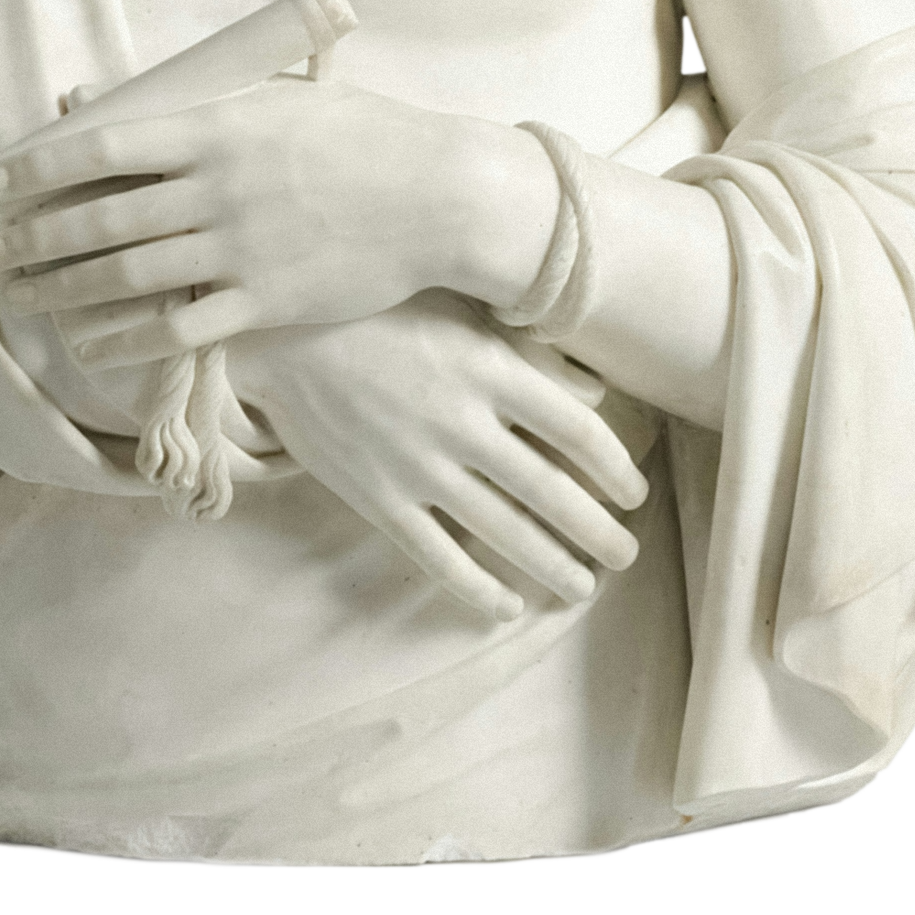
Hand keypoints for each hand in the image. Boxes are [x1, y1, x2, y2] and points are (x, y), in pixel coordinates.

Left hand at [0, 74, 556, 367]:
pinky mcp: (265, 302)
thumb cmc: (358, 136)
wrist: (438, 195)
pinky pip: (176, 328)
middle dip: (31, 239)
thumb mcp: (275, 97)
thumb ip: (190, 104)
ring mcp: (239, 250)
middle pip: (100, 219)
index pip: (102, 147)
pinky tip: (88, 343)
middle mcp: (217, 190)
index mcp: (217, 129)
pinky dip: (123, 338)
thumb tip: (101, 101)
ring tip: (21, 295)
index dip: (34, 170)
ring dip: (63, 289)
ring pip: (127, 276)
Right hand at [225, 295, 651, 622]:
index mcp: (488, 368)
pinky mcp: (377, 497)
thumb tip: (594, 393)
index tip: (634, 494)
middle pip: (551, 490)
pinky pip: (437, 556)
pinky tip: (505, 605)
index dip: (615, 469)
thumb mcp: (460, 312)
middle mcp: (462, 422)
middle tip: (625, 555)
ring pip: (503, 531)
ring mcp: (418, 465)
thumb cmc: (378, 309)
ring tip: (582, 586)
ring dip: (552, 565)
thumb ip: (528, 352)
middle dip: (597, 532)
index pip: (576, 432)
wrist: (280, 335)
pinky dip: (475, 588)